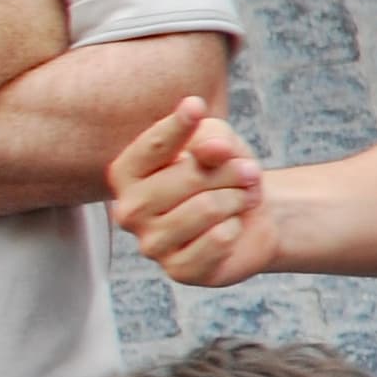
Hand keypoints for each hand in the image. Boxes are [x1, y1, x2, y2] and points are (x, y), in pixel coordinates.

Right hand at [110, 97, 278, 286]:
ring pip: (206, 208)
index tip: (195, 107)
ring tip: (241, 199)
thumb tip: (211, 150)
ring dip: (237, 199)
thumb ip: (211, 139)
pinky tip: (231, 227)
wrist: (249, 214)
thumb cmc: (222, 171)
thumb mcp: (218, 142)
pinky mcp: (179, 270)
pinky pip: (218, 240)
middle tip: (248, 172)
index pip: (152, 146)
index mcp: (127, 175)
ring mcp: (151, 244)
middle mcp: (128, 210)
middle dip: (231, 170)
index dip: (177, 125)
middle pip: (189, 176)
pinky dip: (236, 228)